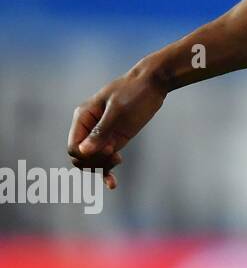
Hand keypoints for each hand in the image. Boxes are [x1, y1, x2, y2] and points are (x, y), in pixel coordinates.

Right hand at [67, 66, 168, 189]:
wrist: (153, 83)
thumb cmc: (134, 92)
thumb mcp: (118, 111)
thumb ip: (101, 131)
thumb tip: (82, 152)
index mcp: (83, 117)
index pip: (73, 147)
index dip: (87, 155)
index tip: (109, 149)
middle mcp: (89, 128)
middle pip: (80, 157)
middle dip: (95, 161)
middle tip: (115, 154)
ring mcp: (102, 135)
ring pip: (92, 161)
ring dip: (102, 167)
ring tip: (118, 160)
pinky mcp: (115, 139)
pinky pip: (105, 159)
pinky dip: (107, 171)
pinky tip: (112, 184)